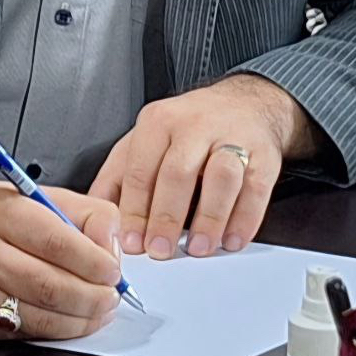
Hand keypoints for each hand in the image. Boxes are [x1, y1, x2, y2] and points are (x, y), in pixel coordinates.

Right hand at [0, 169, 122, 339]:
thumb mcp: (32, 192)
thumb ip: (81, 212)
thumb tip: (111, 247)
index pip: (54, 240)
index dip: (91, 260)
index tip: (113, 271)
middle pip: (48, 285)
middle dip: (91, 297)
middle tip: (111, 297)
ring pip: (37, 316)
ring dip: (78, 320)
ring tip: (97, 310)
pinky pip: (20, 334)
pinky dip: (52, 330)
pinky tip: (67, 319)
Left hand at [89, 75, 317, 260]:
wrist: (244, 105)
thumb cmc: (188, 130)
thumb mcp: (144, 141)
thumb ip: (117, 177)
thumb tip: (92, 215)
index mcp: (158, 122)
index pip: (140, 169)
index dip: (134, 209)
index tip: (131, 242)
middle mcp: (194, 125)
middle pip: (178, 172)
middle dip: (167, 216)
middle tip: (160, 250)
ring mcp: (231, 137)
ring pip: (221, 176)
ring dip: (209, 217)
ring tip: (198, 248)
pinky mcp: (263, 154)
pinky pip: (256, 188)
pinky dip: (245, 218)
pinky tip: (231, 240)